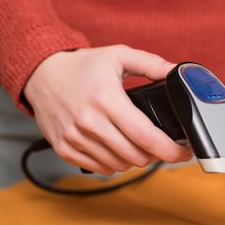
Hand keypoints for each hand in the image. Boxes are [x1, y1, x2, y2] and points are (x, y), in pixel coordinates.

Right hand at [23, 45, 191, 175]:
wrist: (41, 74)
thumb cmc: (82, 66)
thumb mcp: (119, 55)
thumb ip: (152, 64)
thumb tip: (177, 73)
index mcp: (106, 99)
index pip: (146, 137)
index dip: (170, 151)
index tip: (184, 153)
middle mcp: (89, 122)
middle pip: (136, 156)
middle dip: (156, 154)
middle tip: (161, 145)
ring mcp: (75, 138)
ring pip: (120, 165)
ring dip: (135, 160)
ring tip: (138, 145)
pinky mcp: (65, 149)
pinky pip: (101, 169)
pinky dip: (115, 163)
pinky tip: (117, 148)